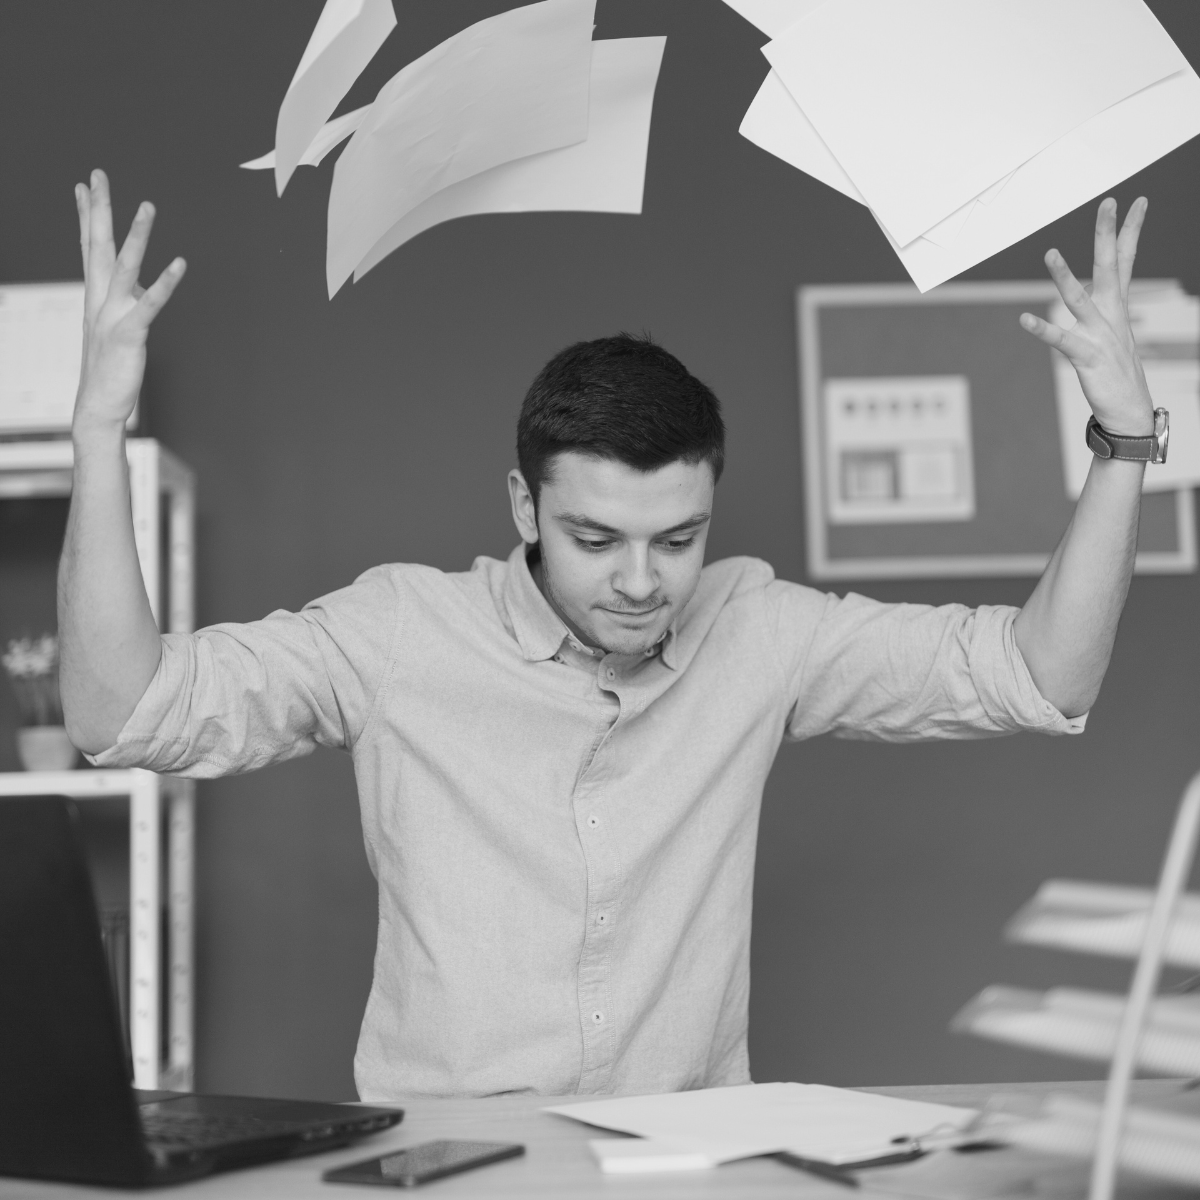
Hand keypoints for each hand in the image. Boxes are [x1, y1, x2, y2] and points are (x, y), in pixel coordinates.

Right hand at [73, 169, 185, 432]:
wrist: (98, 406)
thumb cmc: (109, 369)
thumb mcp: (114, 329)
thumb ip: (124, 303)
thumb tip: (139, 284)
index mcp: (94, 297)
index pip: (88, 248)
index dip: (86, 215)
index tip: (84, 185)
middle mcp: (98, 300)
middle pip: (97, 245)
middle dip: (99, 209)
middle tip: (98, 174)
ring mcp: (111, 316)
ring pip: (124, 266)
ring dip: (137, 236)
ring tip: (147, 205)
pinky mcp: (129, 335)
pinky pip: (149, 305)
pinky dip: (165, 283)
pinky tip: (180, 263)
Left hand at [1018, 197, 1153, 436]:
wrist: (1128, 410)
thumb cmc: (1117, 372)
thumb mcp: (1114, 334)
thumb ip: (1105, 310)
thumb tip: (1098, 292)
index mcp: (1118, 307)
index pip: (1126, 260)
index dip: (1130, 231)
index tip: (1136, 202)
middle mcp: (1111, 315)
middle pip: (1111, 266)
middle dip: (1108, 233)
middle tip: (1108, 202)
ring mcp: (1100, 335)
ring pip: (1080, 299)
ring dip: (1065, 276)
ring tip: (1050, 253)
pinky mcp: (1086, 356)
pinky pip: (1061, 341)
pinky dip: (1043, 330)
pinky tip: (1024, 320)